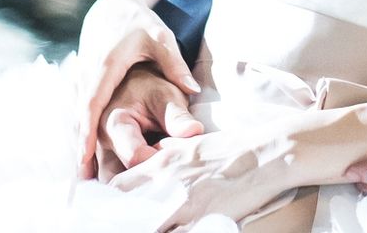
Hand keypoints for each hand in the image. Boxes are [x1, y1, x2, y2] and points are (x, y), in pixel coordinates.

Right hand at [76, 0, 200, 176]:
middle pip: (80, 114)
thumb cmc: (141, 23)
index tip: (86, 156)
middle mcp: (88, 72)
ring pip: (76, 114)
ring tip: (82, 174)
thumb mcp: (161, 38)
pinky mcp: (82, 79)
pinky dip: (79, 129)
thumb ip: (174, 63)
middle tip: (82, 177)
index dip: (88, 130)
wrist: (115, 6)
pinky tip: (83, 152)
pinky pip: (77, 108)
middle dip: (81, 145)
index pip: (93, 102)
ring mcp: (81, 76)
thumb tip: (193, 89)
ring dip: (79, 140)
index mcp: (106, 65)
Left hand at [111, 127, 292, 231]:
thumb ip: (165, 151)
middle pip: (123, 213)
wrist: (263, 155)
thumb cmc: (230, 147)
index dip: (106, 204)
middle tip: (113, 224)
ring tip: (139, 227)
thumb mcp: (191, 142)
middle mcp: (164, 184)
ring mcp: (180, 206)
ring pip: (144, 227)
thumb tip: (148, 156)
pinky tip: (169, 231)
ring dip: (139, 228)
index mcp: (161, 163)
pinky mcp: (198, 221)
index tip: (102, 212)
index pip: (116, 189)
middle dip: (115, 222)